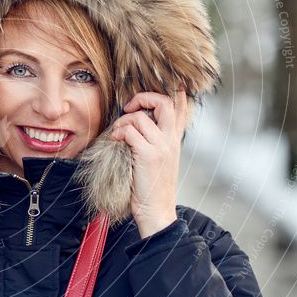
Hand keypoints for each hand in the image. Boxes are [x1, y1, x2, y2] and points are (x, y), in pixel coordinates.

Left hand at [109, 88, 186, 237]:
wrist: (157, 212)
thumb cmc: (151, 188)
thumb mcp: (158, 161)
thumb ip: (152, 142)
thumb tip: (135, 126)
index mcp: (174, 140)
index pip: (181, 107)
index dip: (175, 91)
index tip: (166, 83)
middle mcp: (171, 141)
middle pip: (165, 102)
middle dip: (143, 97)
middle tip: (129, 108)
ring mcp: (161, 147)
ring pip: (141, 116)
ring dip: (123, 121)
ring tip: (117, 133)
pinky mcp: (148, 155)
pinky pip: (130, 131)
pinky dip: (119, 132)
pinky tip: (116, 141)